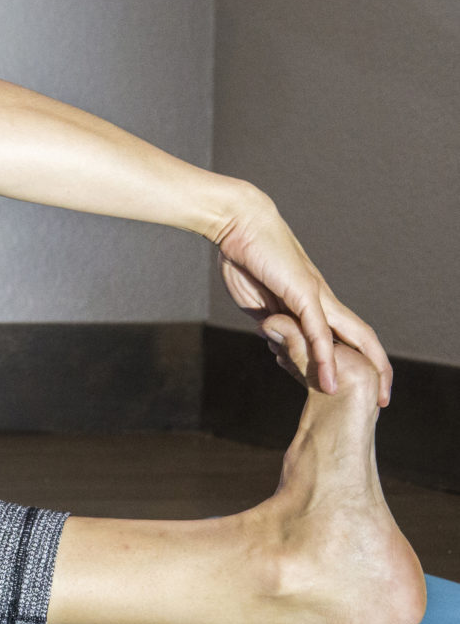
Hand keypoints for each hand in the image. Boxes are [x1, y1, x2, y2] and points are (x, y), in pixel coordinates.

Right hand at [216, 193, 391, 404]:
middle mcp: (323, 299)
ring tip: (372, 395)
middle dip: (379, 368)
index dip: (358, 359)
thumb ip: (271, 323)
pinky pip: (318, 332)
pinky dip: (325, 357)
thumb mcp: (258, 303)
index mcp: (313, 302)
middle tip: (384, 398)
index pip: (346, 335)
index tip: (362, 384)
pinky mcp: (303, 293)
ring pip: (352, 335)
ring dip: (366, 367)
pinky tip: (326, 379)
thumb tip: (275, 341)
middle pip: (363, 337)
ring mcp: (316, 295)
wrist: (239, 225)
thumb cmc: (246, 257)